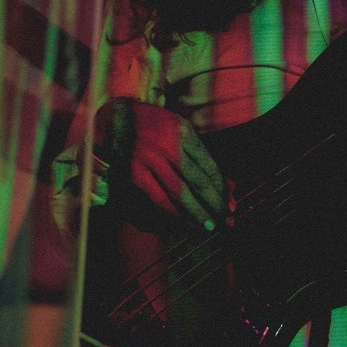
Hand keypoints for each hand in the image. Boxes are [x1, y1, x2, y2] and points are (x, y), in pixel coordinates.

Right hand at [94, 98, 227, 230]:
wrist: (116, 118)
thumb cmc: (156, 127)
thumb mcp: (181, 131)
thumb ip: (202, 157)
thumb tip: (230, 186)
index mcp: (182, 131)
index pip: (207, 166)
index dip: (221, 189)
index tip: (230, 206)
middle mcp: (165, 144)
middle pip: (196, 181)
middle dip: (212, 205)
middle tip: (225, 223)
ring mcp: (147, 159)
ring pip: (178, 194)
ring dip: (195, 214)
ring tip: (208, 228)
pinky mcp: (132, 173)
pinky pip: (157, 199)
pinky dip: (173, 214)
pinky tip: (183, 223)